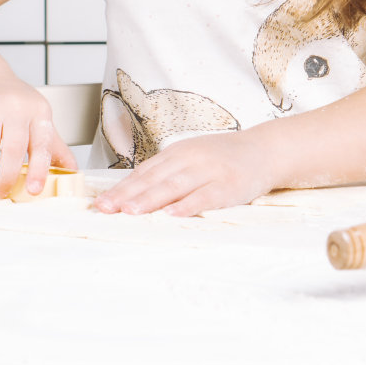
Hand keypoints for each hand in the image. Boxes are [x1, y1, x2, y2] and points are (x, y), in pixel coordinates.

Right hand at [0, 72, 76, 198]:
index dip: (38, 170)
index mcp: (38, 110)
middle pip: (12, 149)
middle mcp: (14, 106)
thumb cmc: (15, 103)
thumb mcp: (39, 118)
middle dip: (7, 177)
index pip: (41, 144)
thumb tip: (73, 172)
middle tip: (4, 191)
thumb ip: (54, 146)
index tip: (33, 190)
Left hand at [92, 130, 278, 216]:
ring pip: (175, 186)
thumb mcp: (191, 158)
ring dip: (151, 199)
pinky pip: (205, 196)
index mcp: (178, 152)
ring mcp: (210, 171)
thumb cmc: (223, 158)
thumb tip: (133, 194)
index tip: (101, 202)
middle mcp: (190, 158)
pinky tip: (172, 214)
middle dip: (128, 195)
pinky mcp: (229, 185)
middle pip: (154, 178)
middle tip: (105, 208)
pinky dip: (188, 206)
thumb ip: (167, 173)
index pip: (144, 172)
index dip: (122, 188)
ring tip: (131, 211)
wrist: (264, 150)